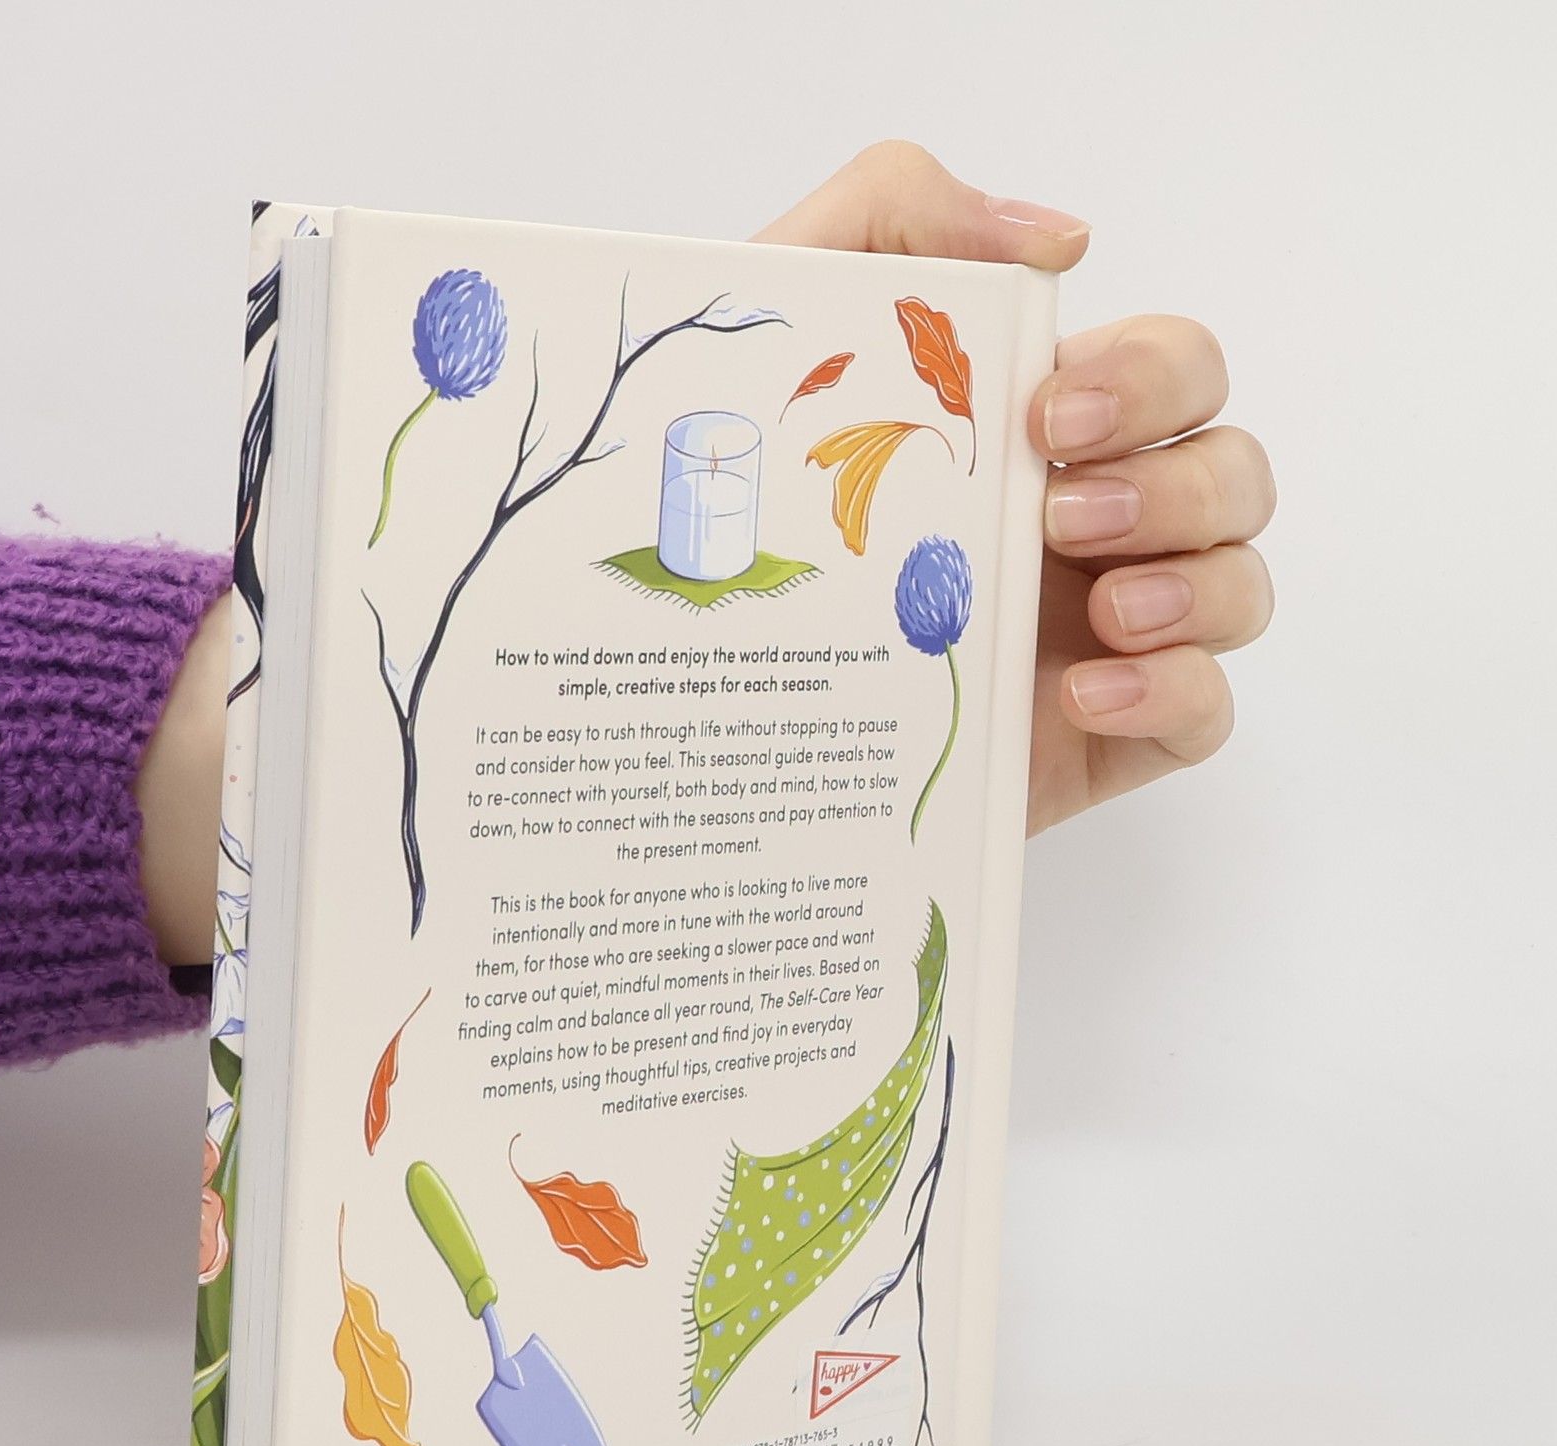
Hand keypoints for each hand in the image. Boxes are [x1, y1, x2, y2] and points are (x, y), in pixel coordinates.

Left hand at [757, 143, 1275, 832]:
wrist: (695, 689)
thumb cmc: (739, 503)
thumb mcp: (781, 323)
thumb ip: (892, 214)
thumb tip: (1060, 239)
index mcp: (1047, 430)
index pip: (1178, 370)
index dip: (1152, 381)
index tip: (1049, 417)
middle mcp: (1094, 524)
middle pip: (1232, 473)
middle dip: (1178, 484)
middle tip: (1059, 516)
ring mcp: (1105, 634)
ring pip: (1242, 587)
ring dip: (1200, 585)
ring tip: (1102, 612)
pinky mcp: (1096, 737)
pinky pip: (1206, 711)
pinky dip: (1177, 693)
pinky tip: (1082, 694)